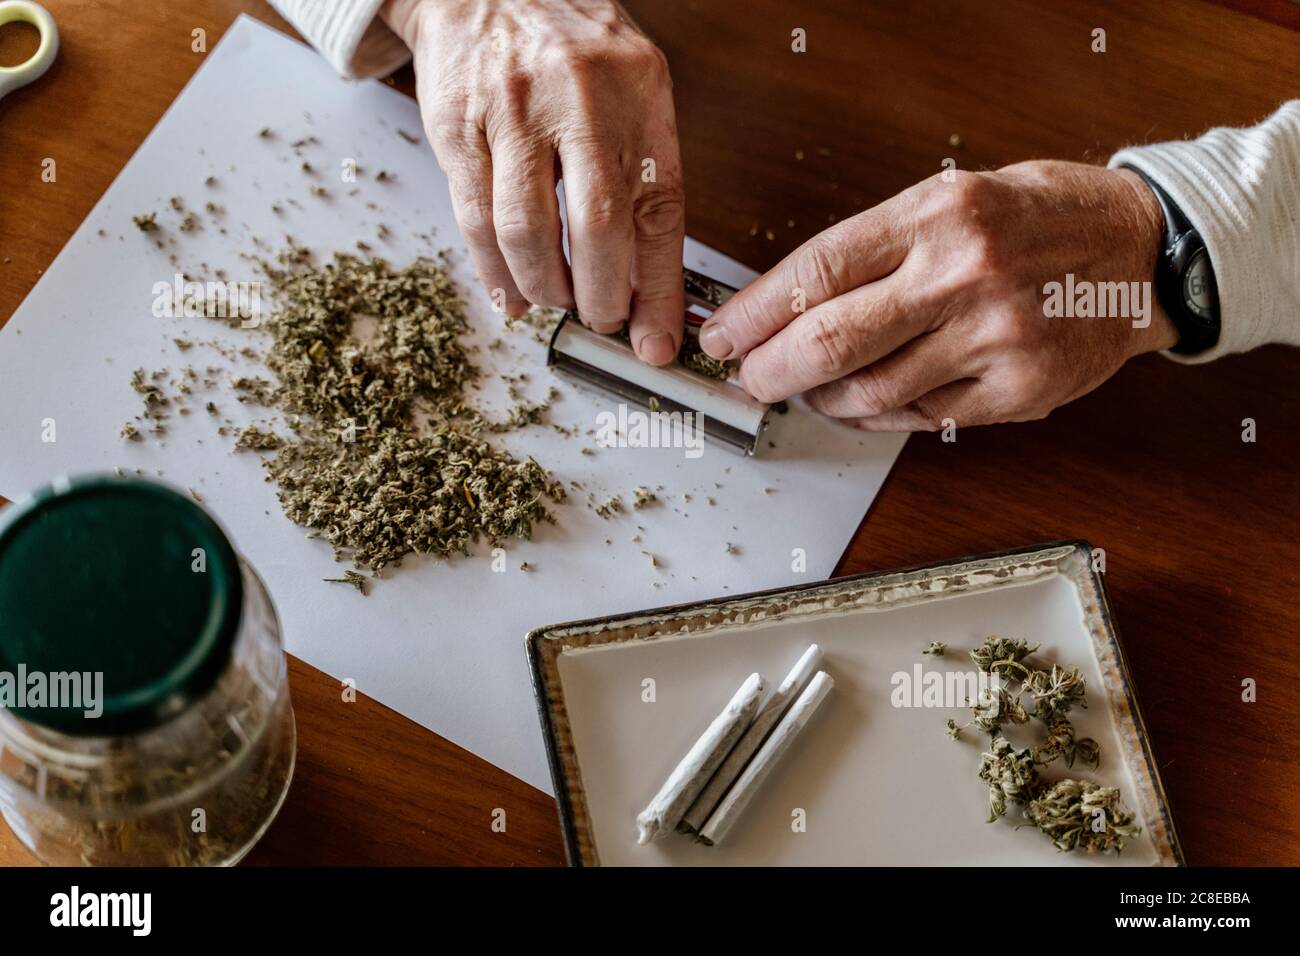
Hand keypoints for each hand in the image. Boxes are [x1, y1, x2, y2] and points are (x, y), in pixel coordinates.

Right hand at [383, 0, 685, 365]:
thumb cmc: (566, 45)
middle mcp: (578, 100)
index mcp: (637, 95)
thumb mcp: (631, 88)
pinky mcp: (458, 129)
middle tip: (602, 319)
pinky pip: (476, 221)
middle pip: (597, 230)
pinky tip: (510, 295)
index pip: (659, 210)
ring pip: (529, 233)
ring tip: (556, 300)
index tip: (657, 340)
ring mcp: (513, 113)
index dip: (659, 288)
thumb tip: (649, 275)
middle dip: (601, 297)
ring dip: (545, 287)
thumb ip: (643, 169)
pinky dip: (494, 273)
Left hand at [698, 162, 1178, 429]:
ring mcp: (994, 338)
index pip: (815, 272)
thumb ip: (874, 250)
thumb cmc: (1036, 218)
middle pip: (828, 342)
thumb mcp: (951, 199)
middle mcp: (963, 274)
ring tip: (810, 390)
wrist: (1142, 249)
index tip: (723, 335)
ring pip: (868, 394)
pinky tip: (870, 402)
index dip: (754, 314)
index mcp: (936, 214)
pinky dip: (879, 416)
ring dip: (821, 400)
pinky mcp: (1018, 391)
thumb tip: (784, 307)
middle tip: (749, 378)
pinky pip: (919, 419)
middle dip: (768, 371)